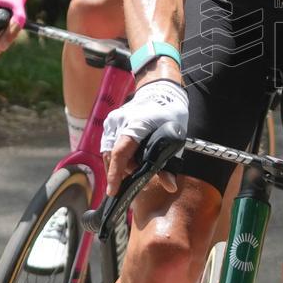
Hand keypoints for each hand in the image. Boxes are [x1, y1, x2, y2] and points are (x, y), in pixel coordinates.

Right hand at [101, 79, 188, 195]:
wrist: (160, 91)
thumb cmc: (169, 115)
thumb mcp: (174, 139)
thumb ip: (168, 164)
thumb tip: (171, 187)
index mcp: (135, 124)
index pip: (120, 153)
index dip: (115, 174)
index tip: (113, 191)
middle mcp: (119, 122)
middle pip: (113, 157)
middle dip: (123, 172)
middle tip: (137, 180)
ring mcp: (112, 121)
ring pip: (108, 153)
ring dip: (120, 165)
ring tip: (136, 168)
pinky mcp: (109, 122)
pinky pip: (108, 145)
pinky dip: (117, 157)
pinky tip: (129, 160)